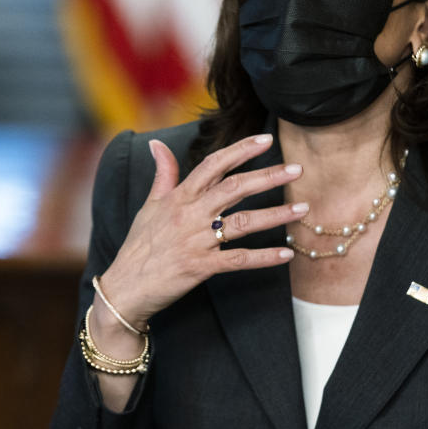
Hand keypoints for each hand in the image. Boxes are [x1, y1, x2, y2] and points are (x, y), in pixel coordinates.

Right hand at [97, 133, 305, 331]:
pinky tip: (286, 253)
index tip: (266, 140)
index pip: (213, 165)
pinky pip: (238, 260)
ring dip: (276, 215)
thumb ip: (163, 174)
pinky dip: (264, 257)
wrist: (124, 289)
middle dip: (268, 177)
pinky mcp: (200, 267)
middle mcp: (189, 214)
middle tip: (298, 169)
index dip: (240, 150)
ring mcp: (196, 241)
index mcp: (179, 197)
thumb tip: (157, 143)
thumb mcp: (149, 206)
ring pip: (243, 222)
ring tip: (303, 209)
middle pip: (235, 188)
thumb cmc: (139, 246)